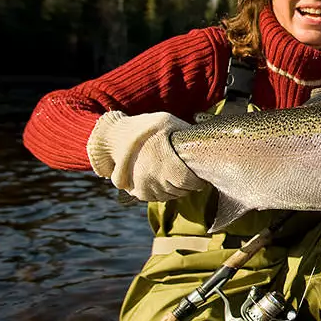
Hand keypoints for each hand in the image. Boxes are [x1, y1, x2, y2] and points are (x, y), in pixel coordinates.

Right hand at [86, 111, 207, 201]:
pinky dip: (163, 191)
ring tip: (175, 174)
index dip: (198, 180)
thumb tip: (205, 144)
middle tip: (190, 174)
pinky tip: (163, 179)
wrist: (115, 136)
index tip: (200, 174)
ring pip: (170, 196)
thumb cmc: (145, 127)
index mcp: (166, 163)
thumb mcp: (169, 123)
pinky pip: (157, 198)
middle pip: (181, 191)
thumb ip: (187, 134)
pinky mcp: (137, 193)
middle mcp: (155, 179)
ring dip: (176, 189)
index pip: (191, 183)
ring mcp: (144, 188)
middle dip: (188, 184)